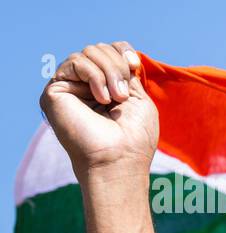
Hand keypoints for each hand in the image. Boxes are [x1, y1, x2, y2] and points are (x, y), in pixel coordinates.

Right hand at [39, 42, 157, 177]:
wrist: (119, 159)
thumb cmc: (134, 137)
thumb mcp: (138, 97)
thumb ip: (127, 72)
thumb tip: (121, 53)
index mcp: (106, 86)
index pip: (110, 50)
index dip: (123, 52)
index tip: (134, 66)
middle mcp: (85, 85)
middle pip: (100, 49)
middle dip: (118, 65)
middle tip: (123, 94)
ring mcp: (70, 87)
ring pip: (88, 52)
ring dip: (109, 71)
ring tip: (116, 98)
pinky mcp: (55, 91)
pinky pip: (75, 62)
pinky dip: (94, 76)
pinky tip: (101, 99)